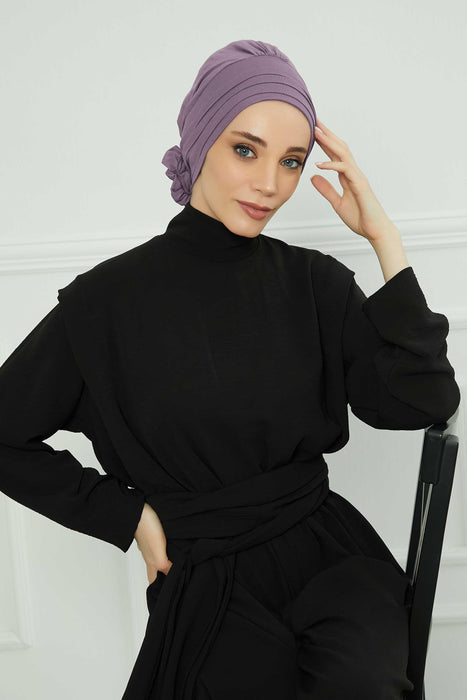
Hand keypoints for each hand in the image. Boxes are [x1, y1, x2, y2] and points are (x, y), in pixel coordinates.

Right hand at [134, 502, 172, 585]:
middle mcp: (150, 554)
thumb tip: (174, 576)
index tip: (168, 597)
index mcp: (151, 561)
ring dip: (168, 563)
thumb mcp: (157, 550)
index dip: (159, 590)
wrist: (138, 509)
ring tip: (180, 565)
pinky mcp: (153, 533)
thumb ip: (164, 565)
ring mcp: (150, 544)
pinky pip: (161, 546)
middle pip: (157, 570)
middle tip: (178, 582)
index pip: (154, 581)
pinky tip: (174, 547)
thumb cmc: (146, 528)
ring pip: (159, 558)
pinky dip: (168, 550)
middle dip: (166, 577)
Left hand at [311, 118, 397, 242]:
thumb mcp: (337, 203)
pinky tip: (320, 164)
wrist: (375, 230)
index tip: (314, 131)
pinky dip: (332, 165)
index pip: (335, 154)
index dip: (325, 142)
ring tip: (316, 132)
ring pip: (343, 154)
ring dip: (329, 142)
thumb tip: (313, 177)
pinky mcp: (360, 186)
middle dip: (327, 134)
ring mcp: (358, 178)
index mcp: (348, 177)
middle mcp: (354, 173)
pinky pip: (345, 171)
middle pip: (340, 148)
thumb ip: (326, 190)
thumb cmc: (361, 218)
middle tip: (315, 121)